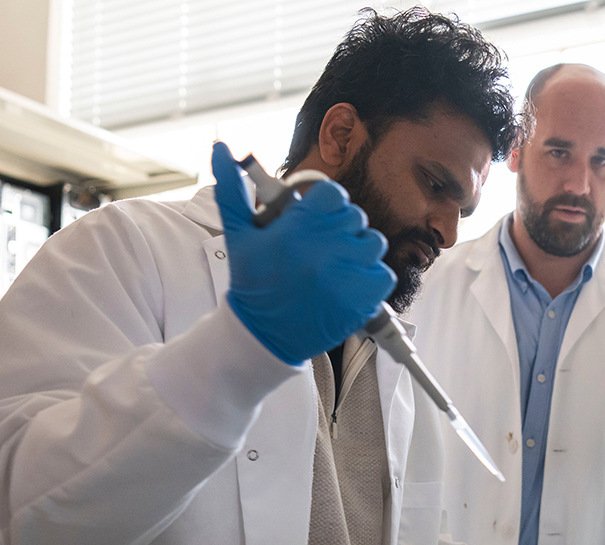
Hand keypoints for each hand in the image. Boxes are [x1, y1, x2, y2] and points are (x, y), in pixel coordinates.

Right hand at [211, 142, 395, 364]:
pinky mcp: (362, 300)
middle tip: (321, 247)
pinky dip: (370, 279)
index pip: (333, 194)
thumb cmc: (253, 282)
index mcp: (298, 227)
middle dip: (340, 229)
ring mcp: (346, 274)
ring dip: (357, 253)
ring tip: (334, 267)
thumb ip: (232, 188)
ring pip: (372, 243)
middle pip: (355, 217)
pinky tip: (347, 285)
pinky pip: (383, 274)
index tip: (316, 219)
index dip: (326, 204)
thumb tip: (222, 148)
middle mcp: (325, 247)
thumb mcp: (239, 234)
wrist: (262, 336)